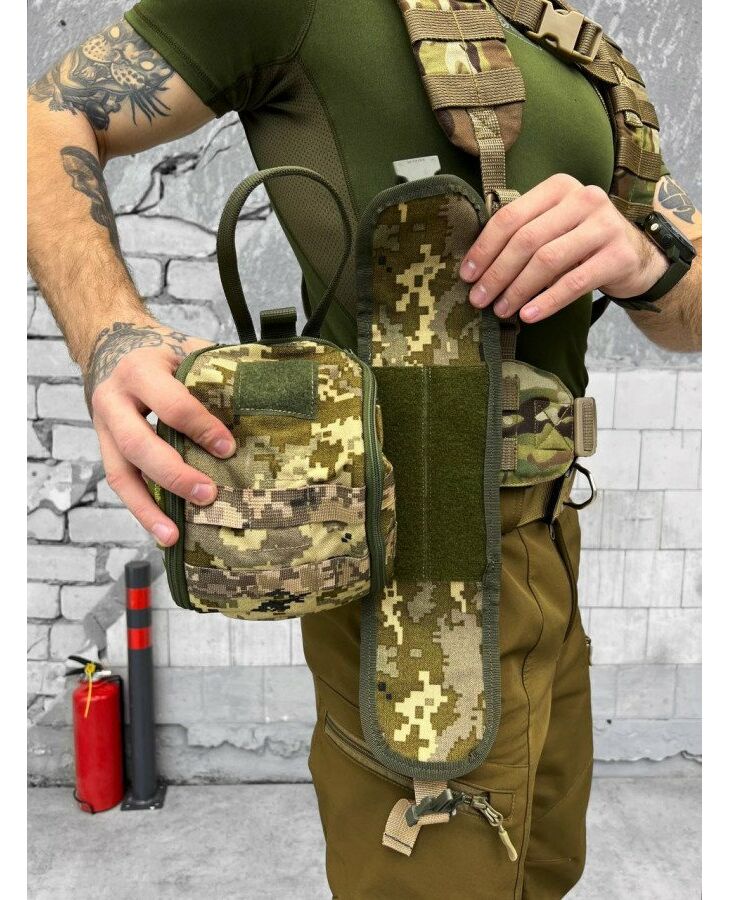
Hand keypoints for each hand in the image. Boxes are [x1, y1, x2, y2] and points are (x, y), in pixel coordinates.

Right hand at [85, 320, 235, 546]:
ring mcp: (103, 428)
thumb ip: (216, 373)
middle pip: (138, 444)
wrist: (111, 347)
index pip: (172, 404)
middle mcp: (113, 400)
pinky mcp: (105, 449)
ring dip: (148, 508)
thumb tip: (268, 398)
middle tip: (209, 494)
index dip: (201, 427)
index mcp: (140, 371)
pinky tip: (164, 532)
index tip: (228, 448)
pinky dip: (142, 510)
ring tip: (174, 536)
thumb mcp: (187, 351)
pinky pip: (120, 484)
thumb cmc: (163, 354)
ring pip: (120, 473)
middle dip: (174, 474)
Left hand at [459, 173, 668, 322]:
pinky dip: (548, 301)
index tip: (466, 275)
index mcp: (559, 187)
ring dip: (518, 289)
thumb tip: (475, 268)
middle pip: (527, 240)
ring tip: (501, 310)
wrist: (636, 256)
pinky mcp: (619, 255)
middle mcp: (584, 199)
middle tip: (479, 299)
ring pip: (548, 261)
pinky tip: (529, 315)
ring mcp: (604, 225)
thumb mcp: (554, 227)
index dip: (484, 248)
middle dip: (497, 273)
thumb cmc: (582, 243)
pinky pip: (574, 282)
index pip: (511, 217)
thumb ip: (523, 233)